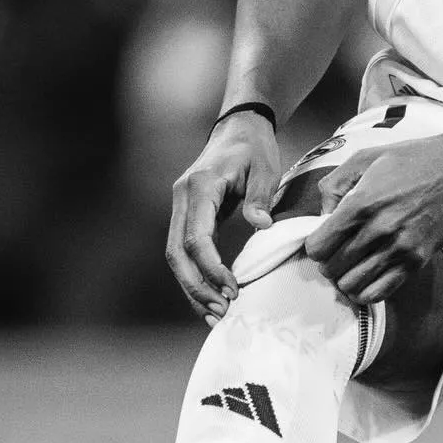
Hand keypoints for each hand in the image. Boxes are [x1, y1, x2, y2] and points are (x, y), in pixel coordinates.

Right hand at [166, 116, 281, 321]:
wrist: (239, 128)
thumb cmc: (255, 148)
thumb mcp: (266, 168)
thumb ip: (261, 198)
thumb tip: (261, 226)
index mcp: (200, 186)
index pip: (197, 236)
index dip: (212, 268)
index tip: (233, 289)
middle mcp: (182, 197)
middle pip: (177, 252)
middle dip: (196, 286)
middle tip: (221, 311)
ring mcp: (180, 207)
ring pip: (175, 256)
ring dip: (192, 287)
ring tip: (214, 314)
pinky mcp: (186, 215)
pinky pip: (183, 251)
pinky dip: (194, 276)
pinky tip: (208, 297)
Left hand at [304, 134, 442, 303]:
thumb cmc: (410, 160)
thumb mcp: (364, 158)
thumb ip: (334, 185)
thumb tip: (322, 215)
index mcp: (361, 203)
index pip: (318, 247)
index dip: (315, 245)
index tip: (323, 238)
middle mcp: (378, 229)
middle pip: (332, 268)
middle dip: (328, 262)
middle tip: (337, 251)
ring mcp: (399, 248)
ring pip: (352, 285)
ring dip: (346, 278)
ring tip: (352, 265)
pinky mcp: (416, 261)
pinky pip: (379, 292)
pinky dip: (366, 291)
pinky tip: (367, 276)